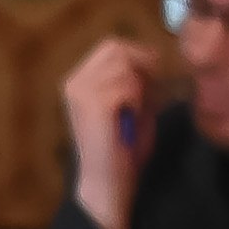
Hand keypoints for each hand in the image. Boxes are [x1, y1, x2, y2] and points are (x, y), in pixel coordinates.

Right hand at [58, 31, 181, 228]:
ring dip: (140, 84)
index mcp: (79, 81)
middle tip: (151, 91)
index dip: (139, 55)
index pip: (111, 46)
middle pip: (116, 48)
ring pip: (123, 64)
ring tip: (140, 108)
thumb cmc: (121, 149)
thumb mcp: (129, 106)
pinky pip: (127, 84)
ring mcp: (81, 92)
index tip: (154, 77)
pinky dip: (138, 98)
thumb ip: (135, 82)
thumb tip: (154, 58)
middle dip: (141, 65)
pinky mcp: (95, 104)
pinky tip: (135, 116)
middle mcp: (75, 82)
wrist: (108, 182)